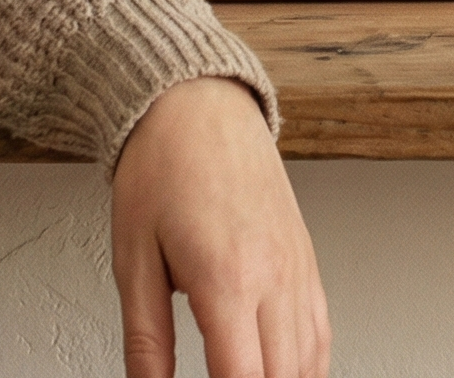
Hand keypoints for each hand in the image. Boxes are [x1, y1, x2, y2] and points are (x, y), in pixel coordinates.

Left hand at [113, 77, 328, 377]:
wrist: (198, 103)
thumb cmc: (162, 169)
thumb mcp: (132, 261)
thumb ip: (145, 342)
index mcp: (228, 278)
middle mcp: (275, 273)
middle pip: (284, 377)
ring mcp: (297, 263)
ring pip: (311, 358)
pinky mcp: (305, 253)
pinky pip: (320, 326)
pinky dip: (309, 364)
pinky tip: (289, 375)